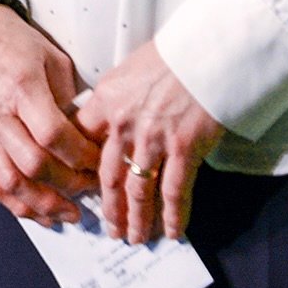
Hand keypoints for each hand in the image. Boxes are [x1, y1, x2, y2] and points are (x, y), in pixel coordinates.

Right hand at [0, 4, 100, 225]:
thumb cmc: (11, 40)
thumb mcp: (52, 58)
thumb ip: (69, 99)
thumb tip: (88, 135)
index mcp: (21, 87)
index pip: (54, 135)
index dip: (82, 156)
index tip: (100, 162)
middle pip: (34, 164)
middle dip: (69, 184)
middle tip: (90, 187)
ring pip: (10, 182)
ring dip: (42, 204)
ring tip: (68, 213)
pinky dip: (16, 202)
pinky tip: (37, 211)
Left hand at [77, 41, 223, 243]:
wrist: (209, 50)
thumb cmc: (173, 56)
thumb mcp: (128, 72)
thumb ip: (114, 101)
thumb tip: (107, 122)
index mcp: (106, 101)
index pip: (80, 141)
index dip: (78, 169)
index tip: (79, 187)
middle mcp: (124, 123)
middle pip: (107, 175)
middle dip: (108, 207)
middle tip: (108, 227)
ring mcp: (153, 138)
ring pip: (138, 190)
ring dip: (136, 219)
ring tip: (135, 236)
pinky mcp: (184, 148)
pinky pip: (174, 191)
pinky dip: (173, 216)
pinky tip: (171, 231)